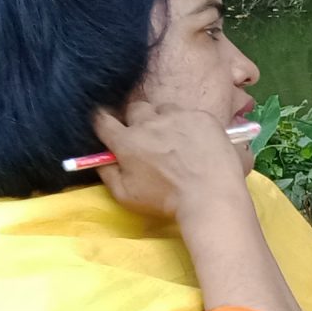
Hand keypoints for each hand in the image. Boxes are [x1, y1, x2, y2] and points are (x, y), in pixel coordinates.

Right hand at [90, 104, 250, 224]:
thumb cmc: (166, 201)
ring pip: (164, 109)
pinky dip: (191, 125)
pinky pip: (190, 114)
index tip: (111, 128)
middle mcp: (149, 122)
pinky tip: (198, 143)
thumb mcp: (126, 196)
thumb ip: (108, 174)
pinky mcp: (202, 117)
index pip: (103, 119)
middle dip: (137, 121)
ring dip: (165, 120)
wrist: (210, 197)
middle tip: (149, 138)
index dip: (105, 122)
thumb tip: (101, 159)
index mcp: (127, 140)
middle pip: (135, 109)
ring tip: (177, 140)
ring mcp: (177, 116)